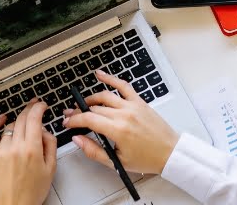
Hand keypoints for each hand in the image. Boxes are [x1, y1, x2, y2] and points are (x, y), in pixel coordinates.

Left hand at [0, 101, 56, 204]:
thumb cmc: (31, 192)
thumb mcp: (50, 168)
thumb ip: (50, 145)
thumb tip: (45, 131)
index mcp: (32, 149)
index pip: (34, 118)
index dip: (39, 107)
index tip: (42, 105)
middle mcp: (15, 147)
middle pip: (22, 118)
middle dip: (30, 109)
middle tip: (35, 106)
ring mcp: (1, 151)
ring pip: (10, 126)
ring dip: (19, 121)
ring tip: (24, 122)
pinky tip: (2, 119)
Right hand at [62, 70, 179, 174]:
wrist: (169, 152)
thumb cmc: (146, 159)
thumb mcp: (116, 162)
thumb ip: (93, 151)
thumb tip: (77, 140)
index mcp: (118, 130)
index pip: (88, 120)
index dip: (74, 120)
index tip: (67, 122)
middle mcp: (125, 114)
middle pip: (95, 108)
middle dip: (79, 112)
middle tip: (71, 115)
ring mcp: (133, 106)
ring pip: (105, 96)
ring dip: (90, 98)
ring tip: (82, 104)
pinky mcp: (140, 102)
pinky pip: (123, 86)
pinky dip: (111, 79)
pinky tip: (100, 75)